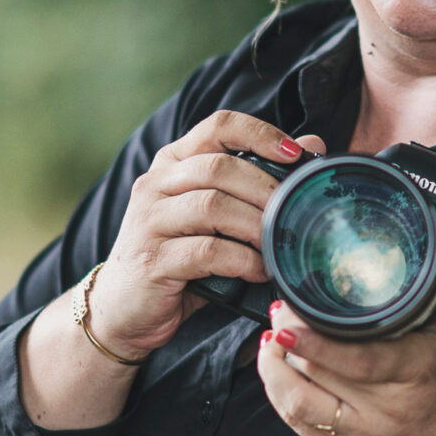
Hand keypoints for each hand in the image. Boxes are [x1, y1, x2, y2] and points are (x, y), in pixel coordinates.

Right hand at [85, 111, 326, 362]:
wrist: (124, 309)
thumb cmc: (179, 258)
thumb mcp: (216, 216)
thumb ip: (255, 181)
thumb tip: (311, 144)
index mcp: (173, 163)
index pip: (218, 126)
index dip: (260, 133)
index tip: (295, 154)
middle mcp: (155, 184)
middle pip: (219, 168)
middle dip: (266, 189)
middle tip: (295, 212)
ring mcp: (148, 221)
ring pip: (212, 206)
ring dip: (256, 226)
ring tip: (280, 244)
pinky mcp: (151, 260)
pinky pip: (206, 252)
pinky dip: (242, 260)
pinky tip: (259, 270)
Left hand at [256, 212, 435, 435]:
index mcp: (416, 373)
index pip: (359, 362)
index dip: (317, 345)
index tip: (288, 325)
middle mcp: (385, 408)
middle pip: (319, 375)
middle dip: (289, 340)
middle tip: (281, 309)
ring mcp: (362, 433)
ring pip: (300, 406)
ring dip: (275, 371)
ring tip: (272, 339)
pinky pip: (300, 427)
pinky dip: (281, 395)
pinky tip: (276, 369)